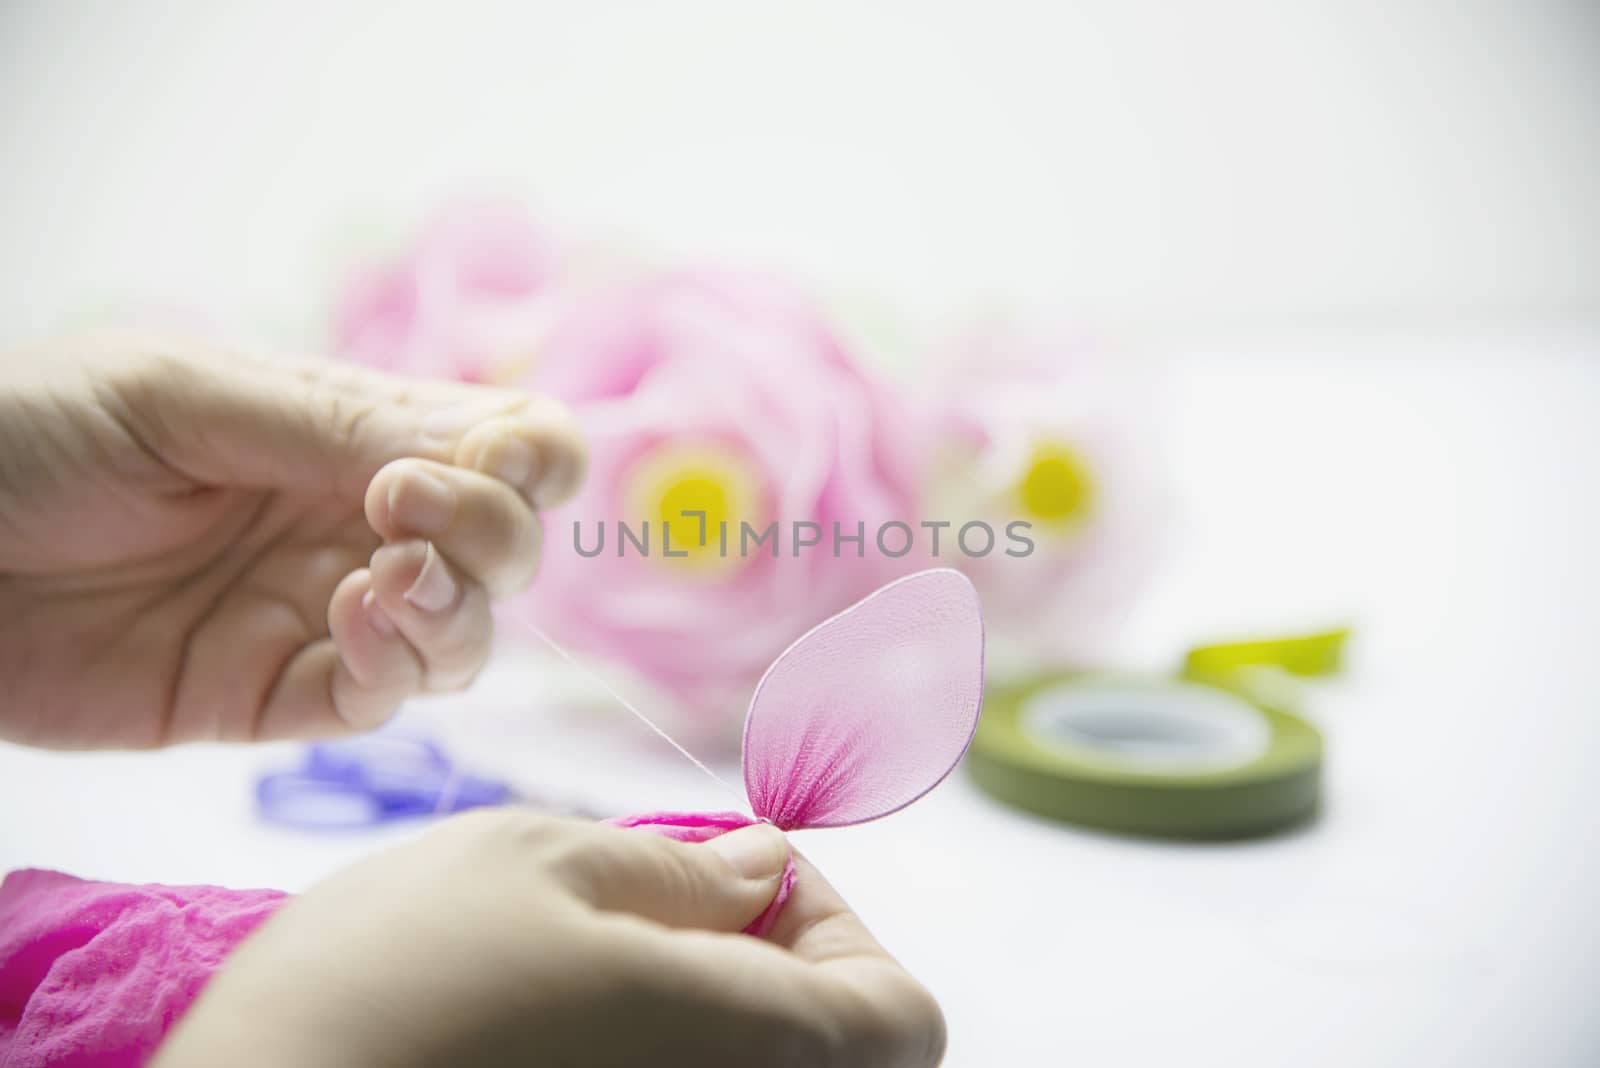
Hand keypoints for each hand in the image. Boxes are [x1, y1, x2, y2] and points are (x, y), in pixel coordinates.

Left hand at [0, 330, 584, 747]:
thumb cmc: (31, 432)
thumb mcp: (184, 396)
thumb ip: (333, 425)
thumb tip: (487, 449)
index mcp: (350, 431)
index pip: (503, 443)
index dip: (535, 454)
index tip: (500, 459)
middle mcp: (356, 524)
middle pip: (503, 546)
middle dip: (493, 531)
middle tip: (407, 510)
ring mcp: (320, 613)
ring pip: (464, 635)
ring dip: (459, 608)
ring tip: (388, 578)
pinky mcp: (271, 697)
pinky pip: (379, 699)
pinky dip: (396, 665)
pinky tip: (354, 618)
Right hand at [153, 811, 945, 1066]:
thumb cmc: (390, 983)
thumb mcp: (539, 864)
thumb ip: (679, 870)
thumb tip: (764, 867)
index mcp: (754, 1052)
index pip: (903, 1017)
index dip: (843, 929)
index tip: (742, 876)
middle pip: (830, 1048)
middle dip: (764, 956)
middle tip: (657, 898)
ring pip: (739, 1067)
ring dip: (698, 998)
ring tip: (590, 949)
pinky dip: (644, 1043)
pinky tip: (550, 1009)